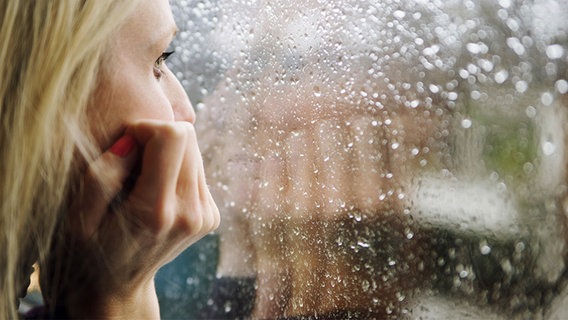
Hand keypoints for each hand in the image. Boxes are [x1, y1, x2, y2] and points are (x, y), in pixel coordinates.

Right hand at [43, 120, 218, 318]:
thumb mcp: (79, 215)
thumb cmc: (90, 248)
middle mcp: (189, 213)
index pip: (174, 136)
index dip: (146, 127)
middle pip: (189, 138)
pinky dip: (176, 171)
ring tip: (141, 179)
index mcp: (156, 210)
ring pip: (195, 151)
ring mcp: (205, 216)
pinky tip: (156, 191)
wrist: (117, 286)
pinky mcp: (211, 216)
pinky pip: (197, 170)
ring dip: (168, 155)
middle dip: (158, 137)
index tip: (126, 142)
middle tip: (131, 161)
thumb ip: (102, 174)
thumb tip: (133, 140)